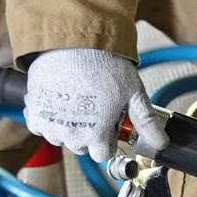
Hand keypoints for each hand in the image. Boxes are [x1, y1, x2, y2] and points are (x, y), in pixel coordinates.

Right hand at [23, 48, 165, 161]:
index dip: (108, 138)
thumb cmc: (105, 65)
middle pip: (82, 146)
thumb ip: (147, 123)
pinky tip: (60, 99)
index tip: (110, 123)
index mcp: (96, 136)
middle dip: (90, 132)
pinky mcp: (34, 112)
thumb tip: (161, 144)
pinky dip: (49, 116)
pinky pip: (41, 125)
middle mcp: (71, 135)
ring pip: (61, 137)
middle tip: (95, 107)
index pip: (103, 154)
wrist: (73, 42)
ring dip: (69, 125)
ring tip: (77, 100)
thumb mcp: (134, 94)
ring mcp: (50, 125)